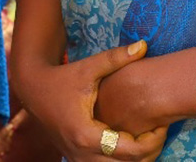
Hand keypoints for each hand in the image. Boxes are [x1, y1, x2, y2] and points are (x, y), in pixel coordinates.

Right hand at [16, 41, 166, 161]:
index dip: (151, 141)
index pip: (130, 151)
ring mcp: (77, 160)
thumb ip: (116, 58)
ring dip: (134, 160)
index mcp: (86, 134)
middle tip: (160, 132)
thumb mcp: (88, 68)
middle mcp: (81, 153)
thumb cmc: (63, 78)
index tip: (162, 125)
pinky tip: (130, 142)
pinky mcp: (76, 160)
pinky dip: (120, 161)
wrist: (34, 90)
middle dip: (147, 153)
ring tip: (147, 138)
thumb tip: (143, 45)